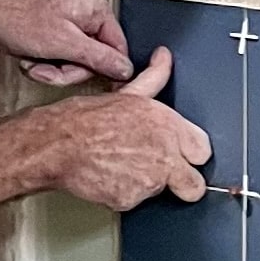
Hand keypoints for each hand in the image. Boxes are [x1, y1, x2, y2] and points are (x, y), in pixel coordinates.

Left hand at [0, 0, 131, 86]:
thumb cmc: (13, 16)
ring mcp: (64, 24)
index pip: (118, 44)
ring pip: (75, 62)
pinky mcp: (49, 35)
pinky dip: (44, 66)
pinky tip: (30, 60)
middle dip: (70, 69)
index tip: (102, 84)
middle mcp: (81, 12)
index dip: (108, 68)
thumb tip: (124, 68)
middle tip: (53, 67)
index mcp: (92, 5)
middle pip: (95, 56)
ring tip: (36, 63)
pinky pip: (58, 60)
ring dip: (54, 69)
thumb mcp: (63, 42)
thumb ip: (98, 57)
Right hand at [34, 48, 210, 208]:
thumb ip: (154, 77)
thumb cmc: (86, 119)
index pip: (203, 151)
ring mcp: (149, 181)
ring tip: (121, 165)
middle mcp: (166, 155)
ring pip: (160, 193)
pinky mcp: (130, 200)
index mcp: (169, 126)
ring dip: (145, 184)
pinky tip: (109, 176)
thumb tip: (164, 58)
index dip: (191, 155)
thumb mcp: (127, 93)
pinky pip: (133, 202)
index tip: (182, 156)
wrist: (57, 144)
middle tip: (162, 173)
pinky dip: (122, 193)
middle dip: (184, 184)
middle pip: (194, 185)